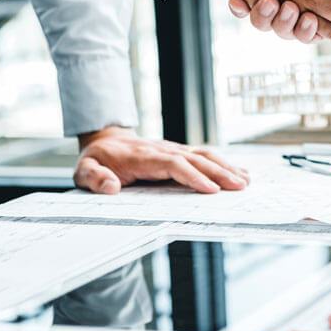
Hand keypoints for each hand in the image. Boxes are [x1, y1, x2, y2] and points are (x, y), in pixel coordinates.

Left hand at [73, 126, 250, 193]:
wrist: (105, 140)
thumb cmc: (96, 160)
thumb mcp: (84, 171)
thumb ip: (95, 179)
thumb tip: (111, 188)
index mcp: (142, 156)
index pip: (173, 164)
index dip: (193, 176)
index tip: (211, 190)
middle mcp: (162, 149)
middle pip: (195, 158)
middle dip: (219, 172)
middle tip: (240, 186)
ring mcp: (173, 149)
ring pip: (204, 155)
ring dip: (226, 167)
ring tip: (246, 180)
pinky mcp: (179, 152)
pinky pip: (204, 156)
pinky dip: (223, 163)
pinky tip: (240, 172)